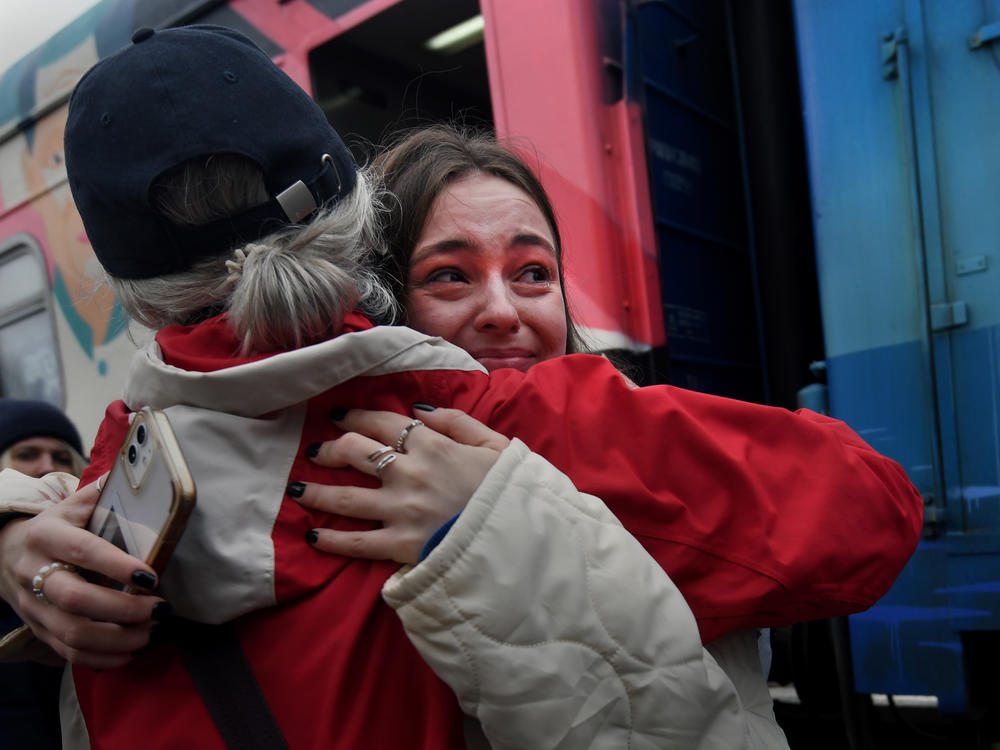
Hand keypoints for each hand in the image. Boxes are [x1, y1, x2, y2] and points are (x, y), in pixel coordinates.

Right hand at [0, 476, 169, 668]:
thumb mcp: (71, 506)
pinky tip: (131, 649)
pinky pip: (68, 652)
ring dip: (118, 638)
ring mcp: (34, 605)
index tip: (151, 575)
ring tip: (151, 630)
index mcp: (47, 535)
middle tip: (160, 609)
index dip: (116, 565)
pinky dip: (103, 657)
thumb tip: (140, 470)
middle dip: (123, 609)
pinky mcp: (38, 629)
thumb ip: (101, 494)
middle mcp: (35, 572)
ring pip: (73, 633)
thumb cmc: (55, 528)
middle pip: (76, 599)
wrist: (5, 554)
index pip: (82, 550)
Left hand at [294, 406, 509, 564]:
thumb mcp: (494, 444)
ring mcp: (401, 510)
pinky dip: (331, 539)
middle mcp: (409, 473)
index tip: (337, 417)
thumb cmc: (510, 490)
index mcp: (432, 446)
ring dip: (316, 491)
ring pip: (345, 496)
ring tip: (297, 488)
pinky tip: (312, 535)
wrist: (521, 537)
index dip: (354, 417)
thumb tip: (417, 408)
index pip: (382, 423)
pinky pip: (356, 542)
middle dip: (330, 449)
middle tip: (315, 450)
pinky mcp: (400, 545)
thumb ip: (457, 421)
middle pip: (355, 452)